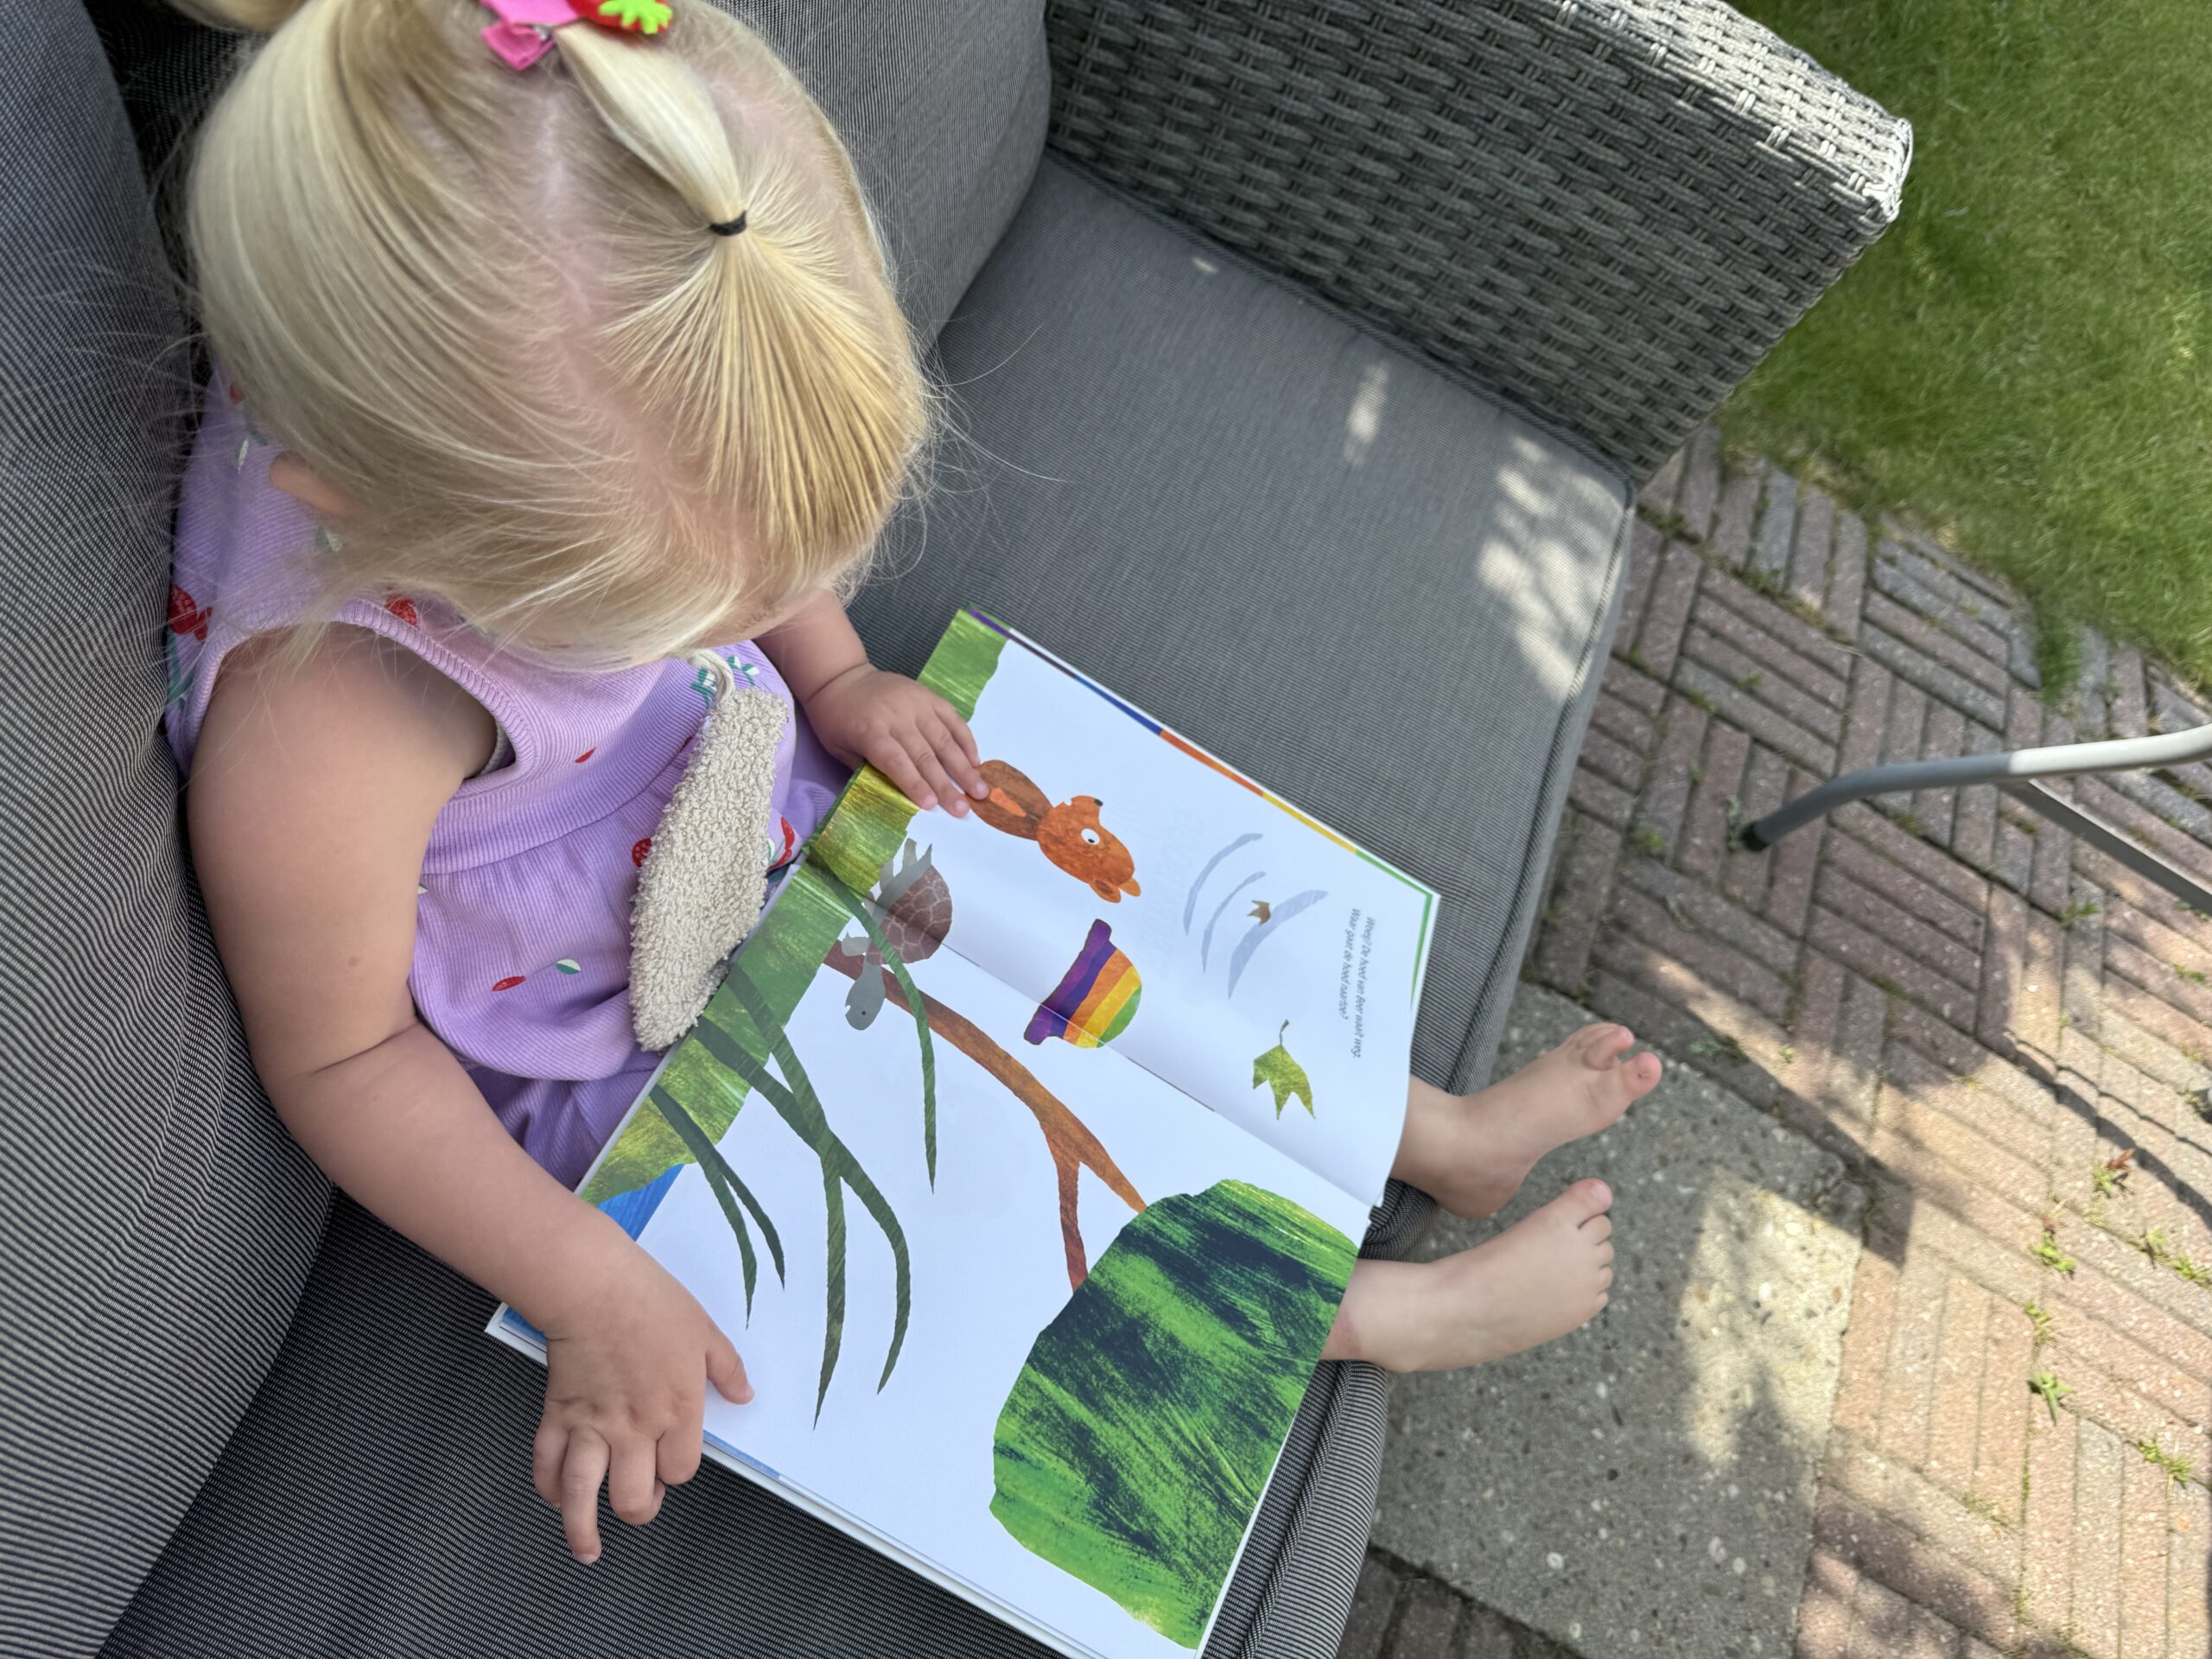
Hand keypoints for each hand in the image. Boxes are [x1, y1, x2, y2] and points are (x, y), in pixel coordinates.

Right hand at [531, 1252, 751, 1563]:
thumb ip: (727, 1370)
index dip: (678, 1472)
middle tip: (639, 1505)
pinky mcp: (558, 1415)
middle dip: (638, 1510)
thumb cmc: (649, 1302)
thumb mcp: (705, 1331)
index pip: (682, 1470)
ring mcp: (592, 1426)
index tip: (673, 1462)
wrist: (593, 1287)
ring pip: (583, 1496)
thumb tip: (744, 1396)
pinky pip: (548, 1463)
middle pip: (634, 1498)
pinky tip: (556, 1498)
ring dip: (582, 1529)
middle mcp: (634, 1428)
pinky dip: (548, 1488)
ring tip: (588, 1547)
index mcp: (677, 1410)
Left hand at [802, 663, 987, 815]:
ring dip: (964, 768)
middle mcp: (897, 716)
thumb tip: (897, 797)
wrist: (841, 677)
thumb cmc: (836, 719)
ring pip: (944, 739)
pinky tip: (976, 761)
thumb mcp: (839, 748)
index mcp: (871, 731)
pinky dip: (966, 741)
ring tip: (980, 790)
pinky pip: (953, 719)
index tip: (931, 805)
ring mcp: (916, 703)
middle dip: (946, 785)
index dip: (914, 783)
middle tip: (964, 809)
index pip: (896, 761)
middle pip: (925, 755)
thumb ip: (866, 770)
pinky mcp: (928, 696)